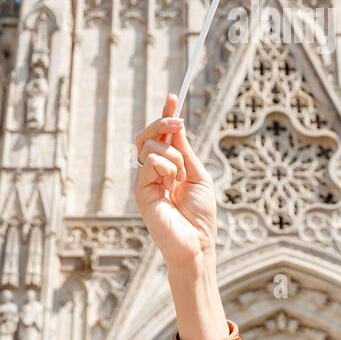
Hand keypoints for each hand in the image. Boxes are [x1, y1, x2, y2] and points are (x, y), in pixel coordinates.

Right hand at [133, 93, 218, 272]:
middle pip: (147, 136)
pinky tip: (171, 182)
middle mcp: (153, 172)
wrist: (197, 242)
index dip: (166, 116)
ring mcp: (145, 180)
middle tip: (178, 120)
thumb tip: (177, 126)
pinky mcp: (140, 190)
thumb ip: (184, 151)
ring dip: (172, 155)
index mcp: (168, 167)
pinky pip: (149, 162)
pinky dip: (166, 166)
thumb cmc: (200, 214)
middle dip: (162, 122)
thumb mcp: (197, 174)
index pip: (162, 136)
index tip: (173, 97)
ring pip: (149, 146)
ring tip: (180, 177)